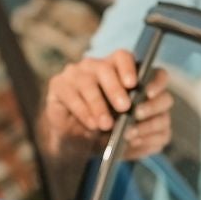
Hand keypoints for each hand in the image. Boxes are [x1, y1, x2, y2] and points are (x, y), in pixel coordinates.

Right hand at [38, 50, 170, 162]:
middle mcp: (95, 66)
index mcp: (114, 68)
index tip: (142, 89)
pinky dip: (83, 111)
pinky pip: (71, 94)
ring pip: (88, 82)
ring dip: (99, 105)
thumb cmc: (106, 128)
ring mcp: (75, 73)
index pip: (124, 57)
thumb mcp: (124, 122)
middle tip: (125, 108)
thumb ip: (133, 114)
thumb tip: (139, 113)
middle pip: (107, 68)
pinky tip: (92, 124)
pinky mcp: (58, 84)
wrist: (76, 142)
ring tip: (106, 124)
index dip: (134, 70)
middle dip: (117, 89)